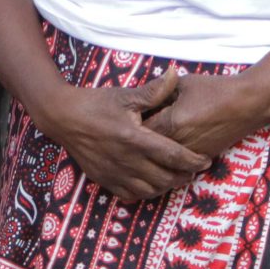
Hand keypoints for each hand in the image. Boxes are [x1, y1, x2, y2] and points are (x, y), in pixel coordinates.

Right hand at [40, 67, 212, 203]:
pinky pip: (131, 195)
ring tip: (176, 176)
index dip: (193, 161)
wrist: (63, 117)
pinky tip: (152, 184)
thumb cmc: (96, 104)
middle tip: (194, 169)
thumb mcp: (126, 95)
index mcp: (135, 138)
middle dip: (184, 176)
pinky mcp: (104, 180)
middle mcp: (127, 160)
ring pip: (150, 190)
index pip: (173, 156)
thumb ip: (154, 91)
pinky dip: (146, 193)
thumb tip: (175, 73)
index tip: (206, 161)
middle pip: (165, 178)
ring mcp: (114, 173)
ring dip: (167, 186)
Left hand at [142, 70, 267, 160]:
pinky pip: (178, 164)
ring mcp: (190, 153)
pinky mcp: (201, 158)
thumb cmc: (215, 90)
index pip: (140, 131)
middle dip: (140, 143)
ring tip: (146, 146)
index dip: (131, 126)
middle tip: (131, 136)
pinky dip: (170, 159)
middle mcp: (178, 143)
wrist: (246, 104)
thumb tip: (144, 98)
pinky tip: (165, 151)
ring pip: (163, 161)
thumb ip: (160, 91)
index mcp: (170, 123)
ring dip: (154, 155)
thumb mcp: (183, 84)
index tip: (126, 121)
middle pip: (148, 150)